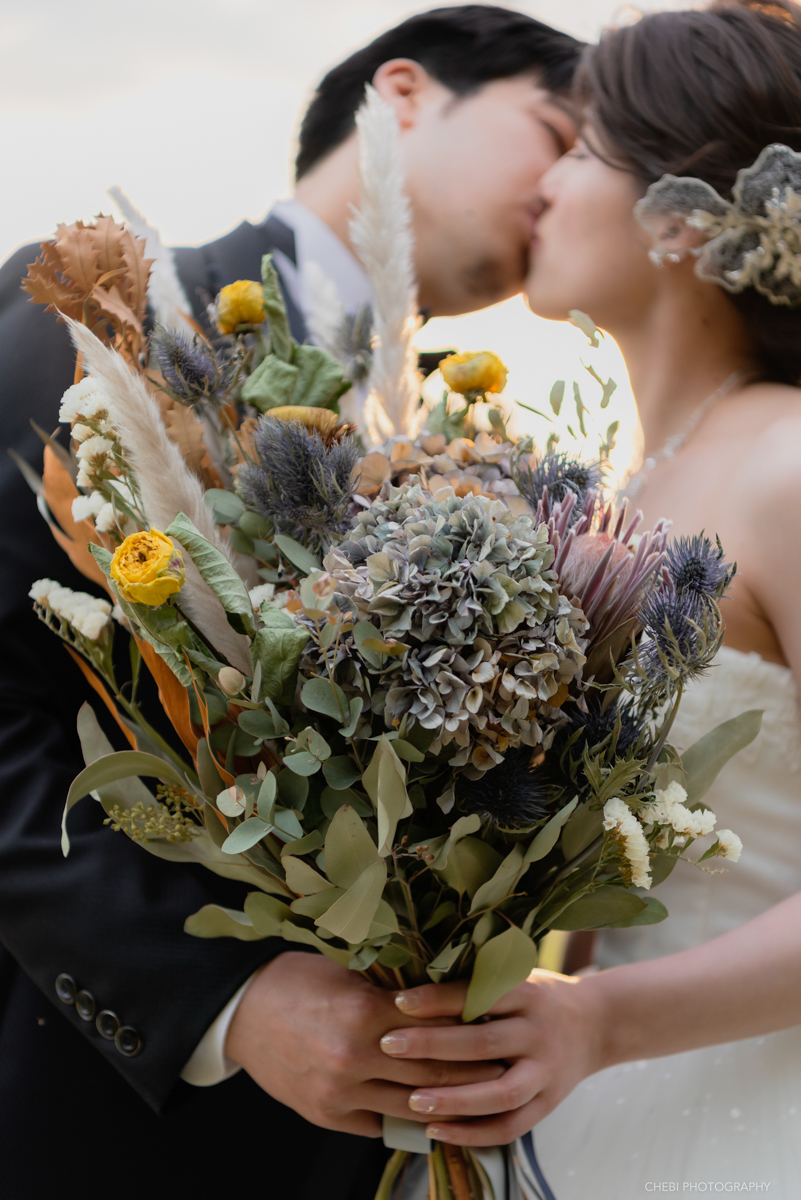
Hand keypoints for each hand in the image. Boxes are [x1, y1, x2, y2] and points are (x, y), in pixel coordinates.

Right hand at [225, 952, 504, 1136]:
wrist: (242, 1010)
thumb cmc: (299, 980)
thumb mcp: (350, 975)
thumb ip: (395, 992)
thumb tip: (446, 998)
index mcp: (364, 1015)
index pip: (436, 1030)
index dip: (471, 1031)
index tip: (499, 1029)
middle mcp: (354, 1059)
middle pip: (432, 1073)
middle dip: (473, 1073)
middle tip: (506, 1066)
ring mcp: (339, 1093)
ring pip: (411, 1106)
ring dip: (449, 1103)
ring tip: (481, 1095)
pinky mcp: (326, 1115)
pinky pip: (379, 1122)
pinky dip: (407, 1117)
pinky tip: (434, 1111)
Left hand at [378, 969, 604, 1145]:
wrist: (594, 1025)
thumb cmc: (535, 996)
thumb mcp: (515, 977)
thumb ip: (476, 983)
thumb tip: (410, 981)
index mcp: (527, 993)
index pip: (478, 995)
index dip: (438, 999)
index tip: (399, 1002)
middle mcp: (538, 1032)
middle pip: (484, 1043)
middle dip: (433, 1046)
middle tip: (389, 1045)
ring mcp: (546, 1071)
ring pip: (499, 1092)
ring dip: (454, 1099)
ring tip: (412, 1100)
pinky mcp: (548, 1104)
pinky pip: (511, 1126)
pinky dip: (474, 1134)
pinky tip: (436, 1132)